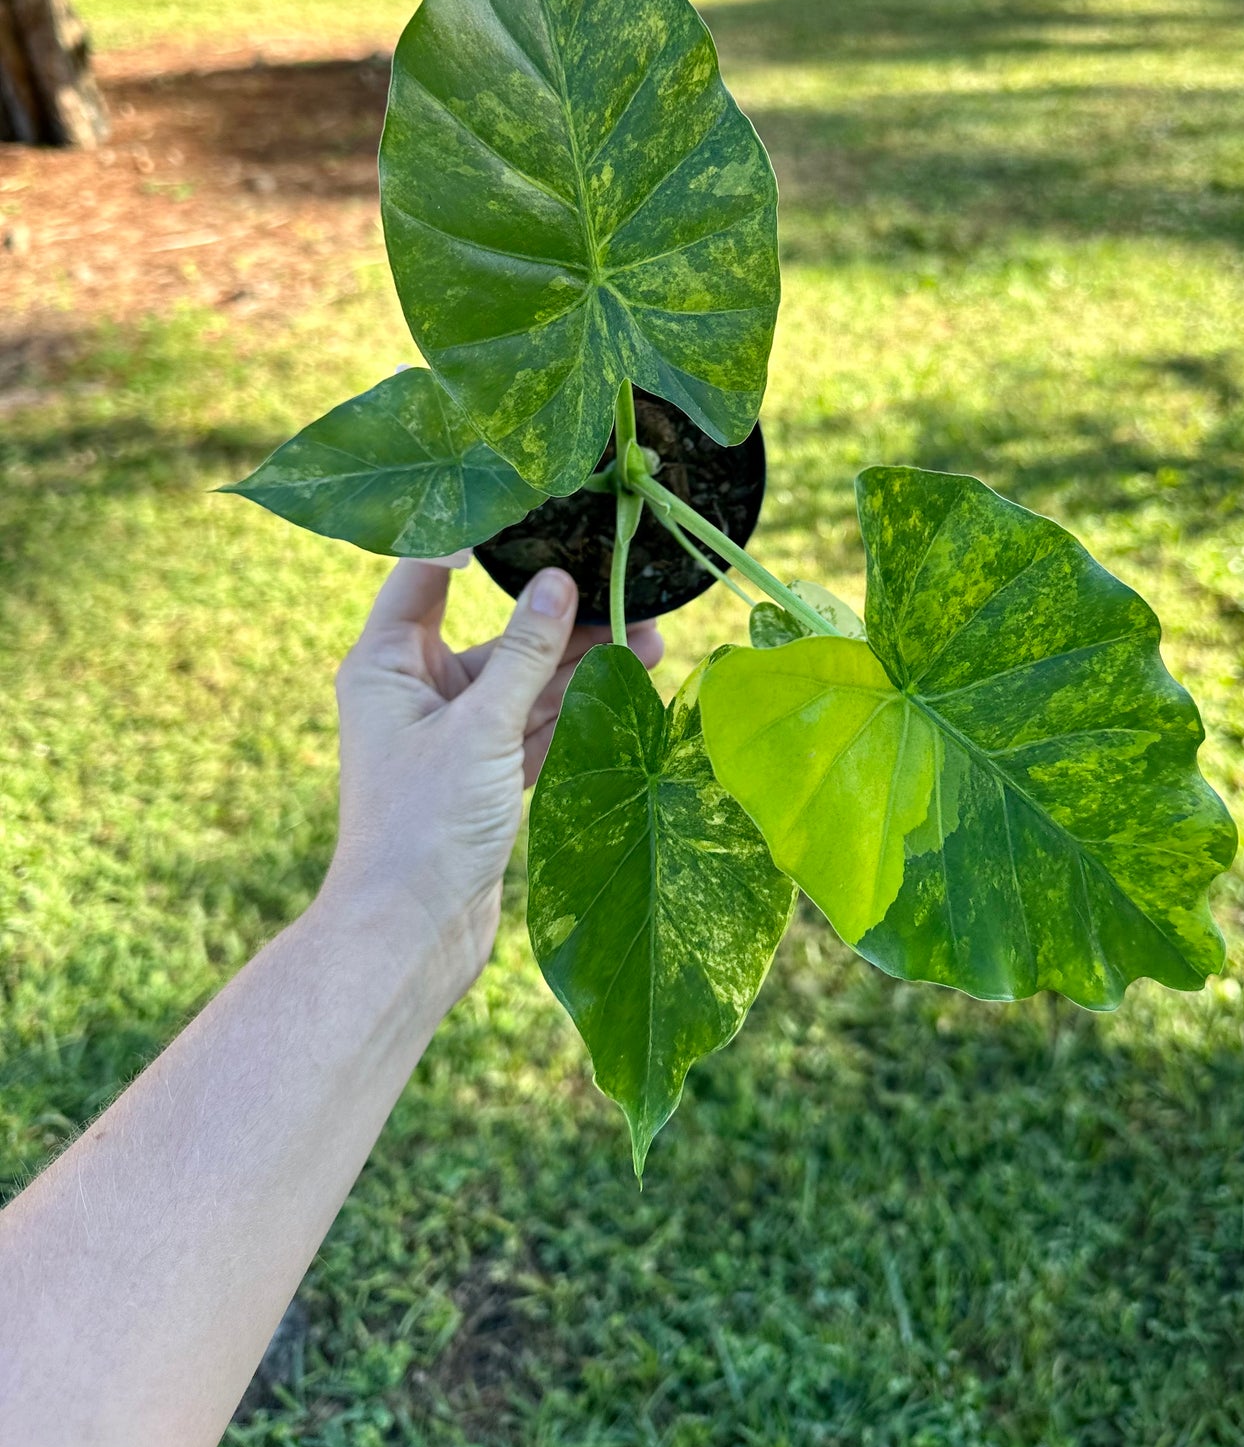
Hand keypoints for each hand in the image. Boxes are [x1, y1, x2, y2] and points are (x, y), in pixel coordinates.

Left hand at [324, 561, 662, 1006]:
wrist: (411, 936)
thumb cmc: (424, 824)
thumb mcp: (481, 727)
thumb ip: (526, 654)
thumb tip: (558, 581)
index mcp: (387, 664)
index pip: (427, 574)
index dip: (475, 538)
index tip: (534, 510)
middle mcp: (416, 692)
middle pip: (496, 633)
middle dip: (560, 618)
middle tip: (624, 591)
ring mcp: (452, 736)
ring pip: (525, 683)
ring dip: (581, 666)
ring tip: (652, 640)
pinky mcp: (483, 776)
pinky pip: (535, 727)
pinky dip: (576, 712)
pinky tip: (628, 687)